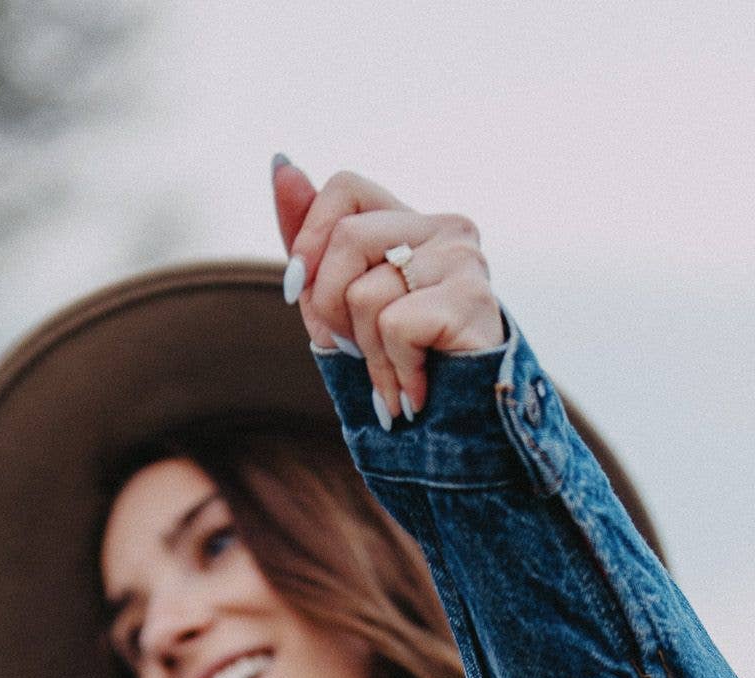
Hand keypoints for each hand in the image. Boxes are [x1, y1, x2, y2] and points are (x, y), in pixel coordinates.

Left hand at [270, 159, 505, 426]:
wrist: (459, 435)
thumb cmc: (399, 370)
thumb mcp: (338, 305)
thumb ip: (311, 242)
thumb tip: (282, 164)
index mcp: (413, 224)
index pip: (346, 186)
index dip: (311, 235)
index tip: (299, 290)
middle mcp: (445, 229)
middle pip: (349, 236)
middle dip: (329, 307)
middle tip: (353, 350)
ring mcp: (463, 260)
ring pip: (365, 291)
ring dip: (366, 354)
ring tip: (393, 380)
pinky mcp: (471, 299)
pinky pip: (394, 326)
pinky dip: (393, 370)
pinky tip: (415, 391)